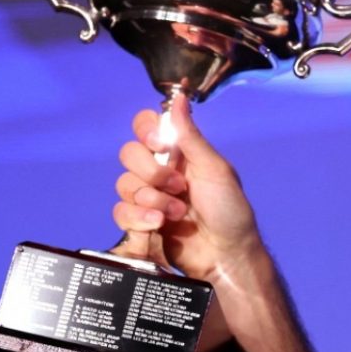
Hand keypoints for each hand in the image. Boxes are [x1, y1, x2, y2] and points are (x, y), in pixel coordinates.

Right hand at [112, 95, 262, 281]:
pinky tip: (158, 224)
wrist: (225, 254)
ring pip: (124, 184)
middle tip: (178, 187)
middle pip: (129, 155)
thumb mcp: (215, 169)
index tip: (160, 145)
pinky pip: (120, 211)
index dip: (146, 132)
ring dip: (150, 198)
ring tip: (176, 213)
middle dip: (151, 172)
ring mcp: (149, 196)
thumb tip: (178, 97)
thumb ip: (191, 136)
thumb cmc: (229, 211)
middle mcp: (161, 171)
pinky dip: (139, 217)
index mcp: (180, 154)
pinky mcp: (140, 221)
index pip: (147, 127)